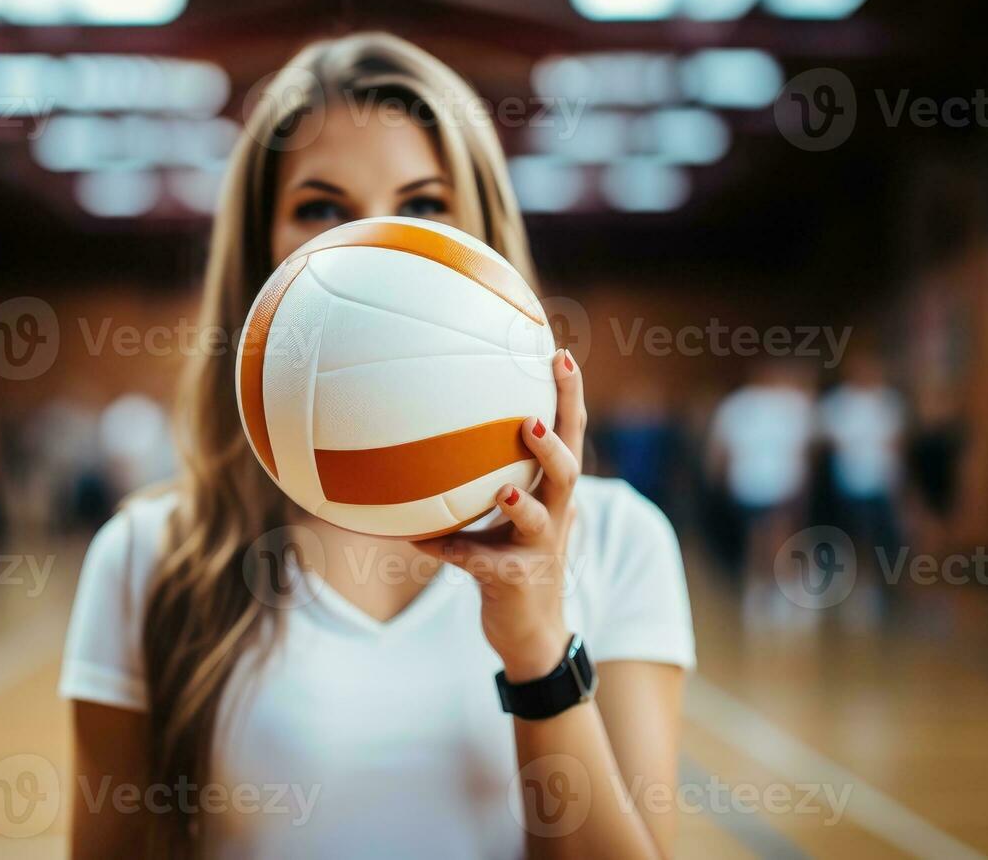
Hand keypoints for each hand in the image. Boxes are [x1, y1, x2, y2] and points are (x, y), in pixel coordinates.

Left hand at [414, 349, 586, 681]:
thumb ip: (479, 481)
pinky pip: (479, 562)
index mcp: (554, 491)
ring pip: (539, 519)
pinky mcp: (515, 581)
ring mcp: (540, 550)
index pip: (570, 434)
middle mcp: (556, 515)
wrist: (533, 634)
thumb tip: (421, 437)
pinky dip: (447, 549)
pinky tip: (417, 541)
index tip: (558, 353)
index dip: (569, 395)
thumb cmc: (511, 563)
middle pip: (569, 470)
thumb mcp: (503, 518)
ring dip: (521, 504)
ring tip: (501, 490)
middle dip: (553, 443)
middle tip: (530, 420)